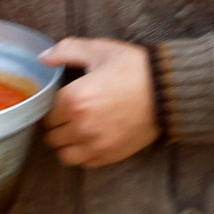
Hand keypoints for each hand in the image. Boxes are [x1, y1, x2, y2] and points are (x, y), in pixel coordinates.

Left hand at [40, 38, 160, 167]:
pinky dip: (84, 154)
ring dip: (67, 144)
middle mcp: (80, 125)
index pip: (46, 113)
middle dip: (58, 126)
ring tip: (77, 132)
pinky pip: (85, 163)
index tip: (63, 102)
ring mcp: (96, 144)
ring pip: (64, 155)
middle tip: (70, 116)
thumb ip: (66, 50)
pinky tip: (92, 140)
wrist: (170, 91)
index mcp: (73, 99)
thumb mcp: (101, 50)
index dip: (52, 107)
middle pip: (52, 136)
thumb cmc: (135, 68)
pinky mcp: (111, 155)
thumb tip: (43, 58)